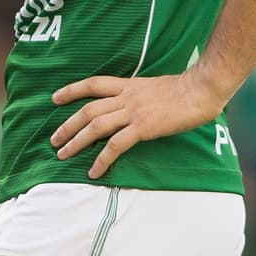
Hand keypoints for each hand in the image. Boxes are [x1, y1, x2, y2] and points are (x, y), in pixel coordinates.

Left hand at [49, 67, 226, 179]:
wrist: (202, 88)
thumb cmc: (188, 89)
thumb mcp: (157, 86)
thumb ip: (142, 95)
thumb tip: (137, 106)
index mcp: (129, 85)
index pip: (94, 84)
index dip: (72, 90)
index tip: (55, 98)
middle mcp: (127, 97)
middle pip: (88, 110)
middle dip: (67, 125)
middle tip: (53, 139)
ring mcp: (133, 112)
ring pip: (95, 126)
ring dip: (76, 142)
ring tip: (63, 154)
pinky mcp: (143, 128)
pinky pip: (115, 145)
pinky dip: (101, 159)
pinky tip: (94, 171)